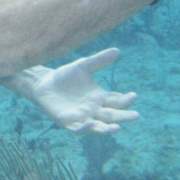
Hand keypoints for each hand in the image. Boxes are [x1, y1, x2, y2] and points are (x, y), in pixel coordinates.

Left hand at [19, 48, 138, 133]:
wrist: (44, 83)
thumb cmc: (65, 76)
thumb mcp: (83, 66)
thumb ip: (99, 60)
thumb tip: (117, 50)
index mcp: (100, 98)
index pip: (117, 101)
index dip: (126, 100)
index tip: (133, 95)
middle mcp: (93, 110)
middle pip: (112, 115)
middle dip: (124, 117)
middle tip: (136, 116)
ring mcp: (82, 117)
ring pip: (98, 127)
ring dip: (107, 129)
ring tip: (117, 128)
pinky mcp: (67, 122)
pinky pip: (78, 129)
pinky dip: (85, 128)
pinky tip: (90, 123)